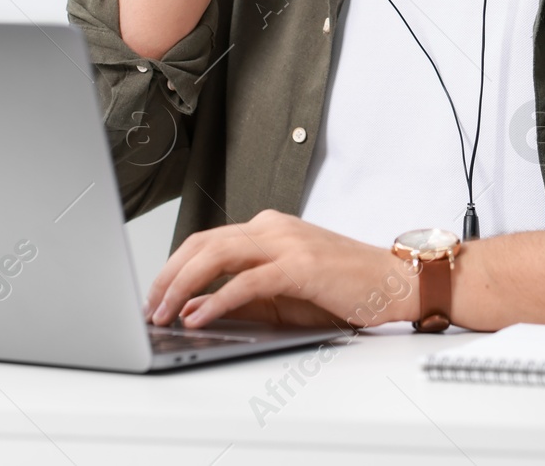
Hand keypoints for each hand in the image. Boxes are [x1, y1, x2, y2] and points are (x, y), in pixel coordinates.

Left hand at [145, 210, 415, 329]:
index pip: (206, 241)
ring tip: (163, 312)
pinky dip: (217, 299)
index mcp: (268, 228)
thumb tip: (196, 310)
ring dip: (182, 286)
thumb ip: (244, 297)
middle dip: (167, 276)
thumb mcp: (286, 292)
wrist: (396, 282)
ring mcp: (286, 243)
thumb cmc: (346, 287)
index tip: (155, 295)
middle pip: (203, 243)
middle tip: (148, 306)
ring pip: (217, 255)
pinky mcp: (300, 266)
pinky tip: (200, 315)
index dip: (173, 267)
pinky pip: (247, 281)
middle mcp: (273, 228)